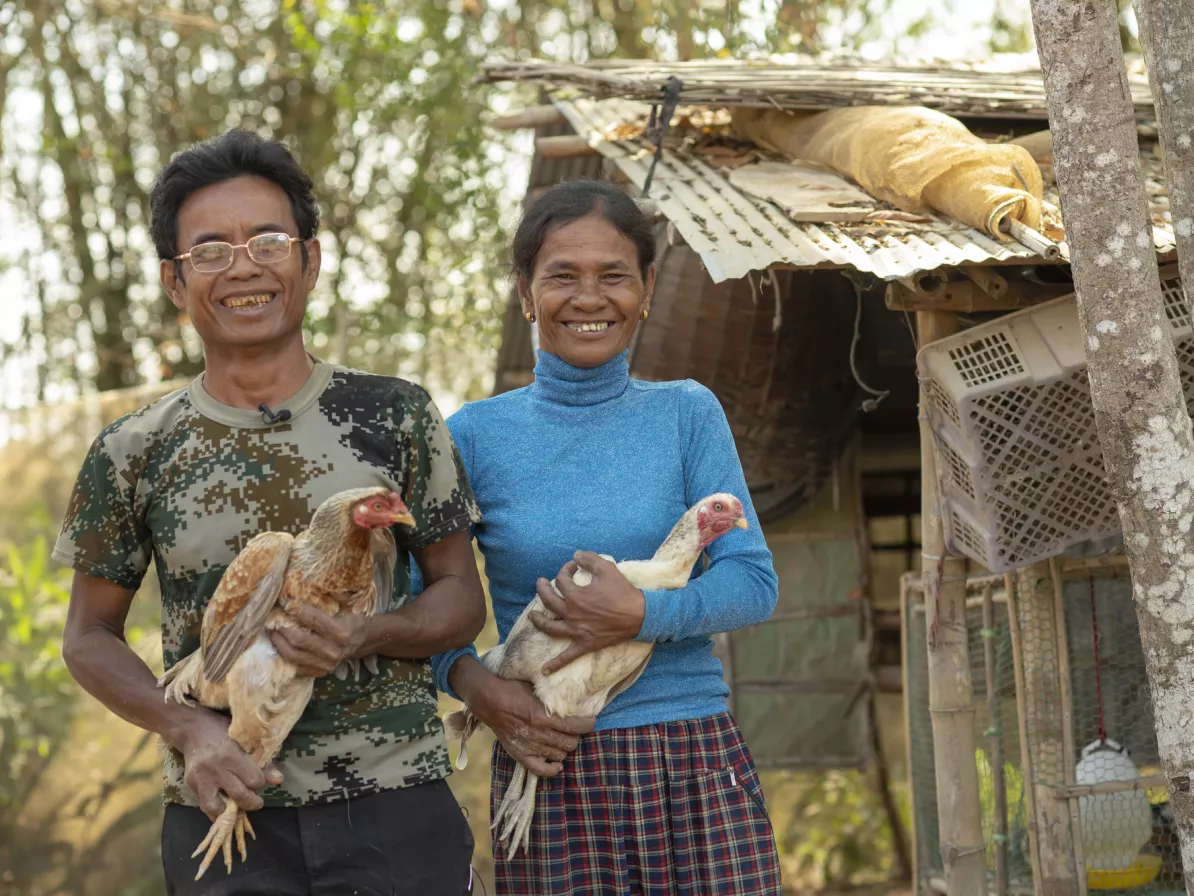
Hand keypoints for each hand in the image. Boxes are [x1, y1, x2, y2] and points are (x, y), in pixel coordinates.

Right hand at [175, 708, 282, 819]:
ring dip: (229, 811)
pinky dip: (214, 810)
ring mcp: (200, 778)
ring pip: (216, 807)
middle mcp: (215, 768)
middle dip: (251, 802)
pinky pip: (203, 806)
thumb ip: (262, 761)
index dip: (260, 783)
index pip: (253, 779)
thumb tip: (278, 780)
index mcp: (231, 754)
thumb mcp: (245, 739)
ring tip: (237, 806)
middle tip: (256, 802)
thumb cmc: (223, 730)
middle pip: (238, 795)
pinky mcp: (190, 784)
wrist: (192, 728)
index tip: (259, 780)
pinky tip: (223, 806)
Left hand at [269, 603, 369, 676]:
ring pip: (292, 654)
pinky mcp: (319, 673)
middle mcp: (333, 651)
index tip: (285, 602)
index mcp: (341, 632)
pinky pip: (294, 665)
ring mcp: (326, 665)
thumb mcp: (350, 603)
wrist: (360, 641)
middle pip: (297, 639)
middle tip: (273, 616)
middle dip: (281, 626)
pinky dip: (284, 653)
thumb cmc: (352, 618)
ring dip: (278, 641)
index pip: (312, 620)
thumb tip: (315, 579)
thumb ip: (335, 594)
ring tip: (273, 629)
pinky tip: (281, 642)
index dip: (296, 610)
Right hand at [471, 677, 594, 777]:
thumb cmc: (513, 690)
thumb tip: (574, 696)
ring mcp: (530, 748)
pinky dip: (552, 769)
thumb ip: (553, 696)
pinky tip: (556, 762)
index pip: (576, 727)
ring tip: (562, 739)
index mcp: (544, 717)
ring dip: (564, 747)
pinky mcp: (521, 756)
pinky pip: (542, 770)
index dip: (588, 724)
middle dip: (576, 735)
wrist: (489, 701)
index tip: (590, 719)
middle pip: (571, 743)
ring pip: (560, 755)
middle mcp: (539, 735)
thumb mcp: (536, 688)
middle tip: (573, 728)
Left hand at [529, 551, 645, 675]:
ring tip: (532, 616)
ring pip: (550, 627)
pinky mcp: (584, 644)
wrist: (639, 615)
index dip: (565, 570)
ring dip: (539, 621)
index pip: (561, 580)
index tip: (572, 567)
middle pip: (549, 602)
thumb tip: (575, 554)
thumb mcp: (607, 569)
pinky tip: (545, 670)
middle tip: (540, 583)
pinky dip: (556, 664)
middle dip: (542, 590)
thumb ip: (590, 559)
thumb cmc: (623, 592)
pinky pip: (568, 656)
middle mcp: (571, 614)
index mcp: (575, 596)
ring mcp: (576, 631)